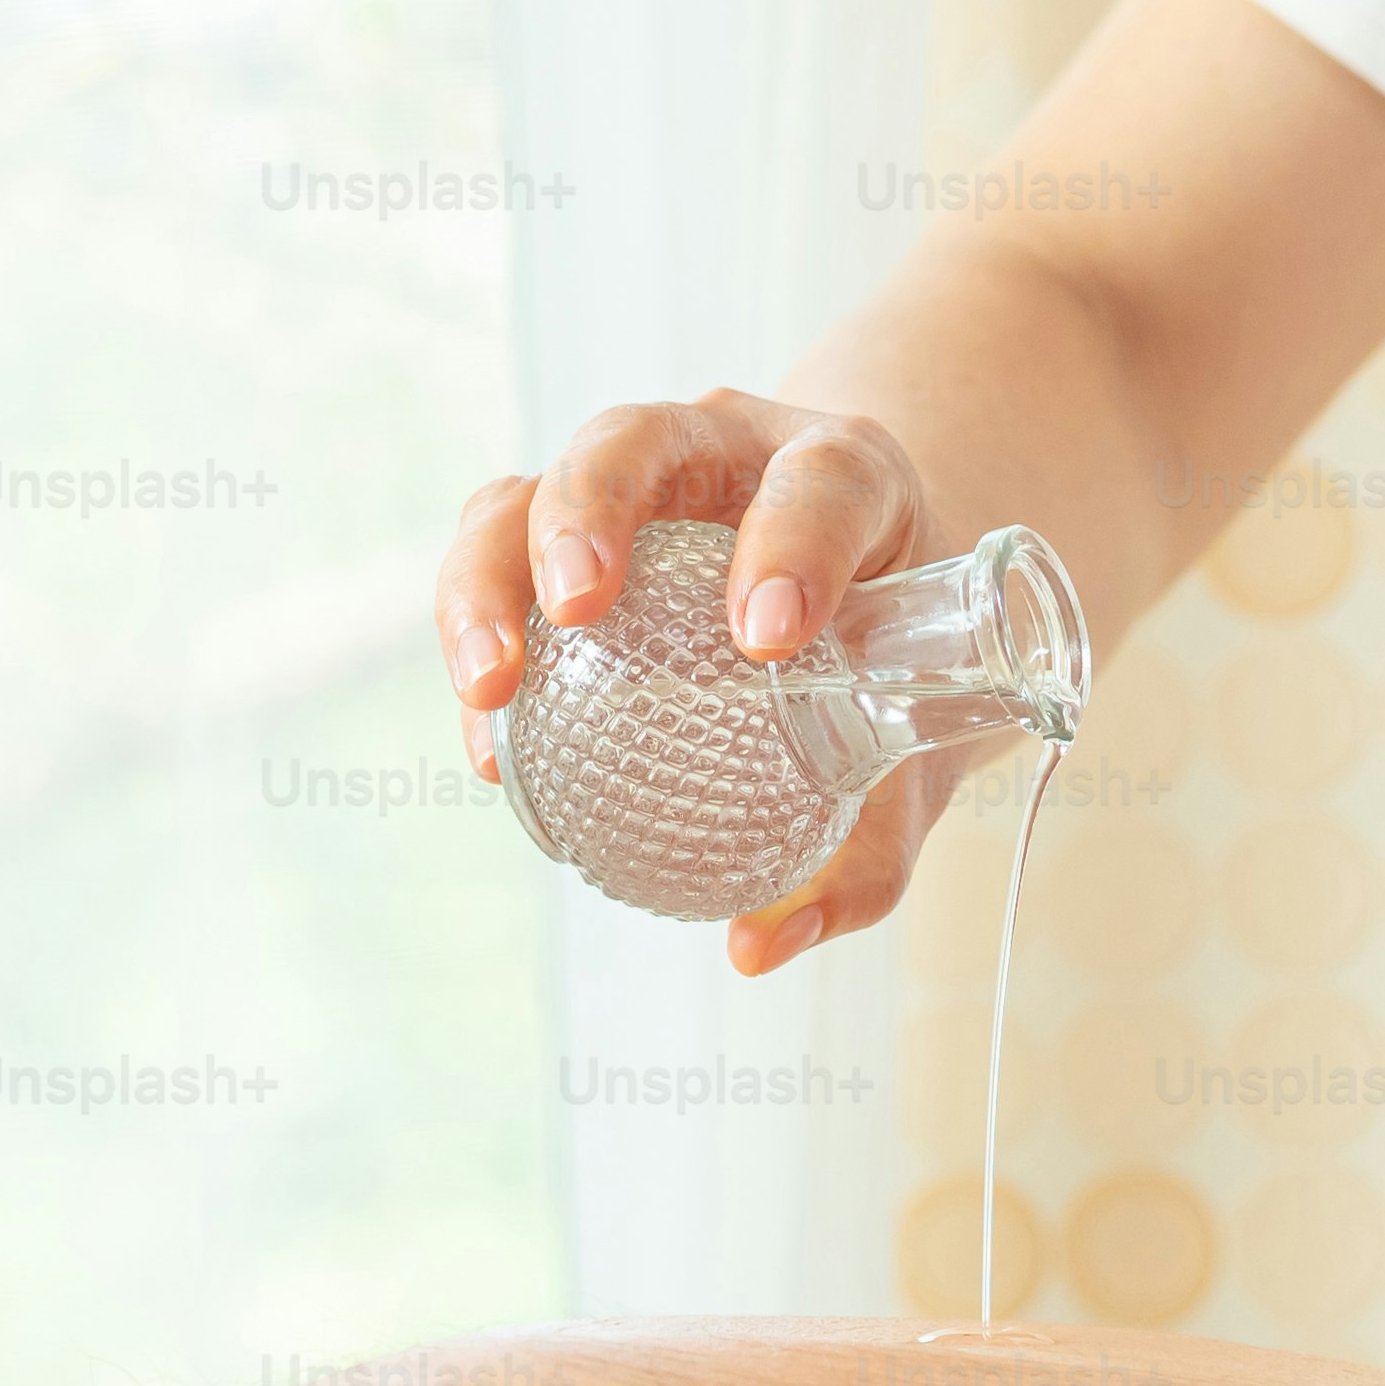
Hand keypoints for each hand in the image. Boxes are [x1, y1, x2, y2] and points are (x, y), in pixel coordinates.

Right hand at [436, 386, 954, 973]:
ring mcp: (636, 480)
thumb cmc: (892, 669)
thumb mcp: (909, 757)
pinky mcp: (564, 525)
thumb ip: (860, 859)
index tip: (767, 639)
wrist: (868, 583)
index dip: (794, 543)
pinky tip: (490, 735)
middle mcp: (731, 449)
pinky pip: (494, 551)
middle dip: (592, 512)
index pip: (824, 481)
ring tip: (490, 684)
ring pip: (533, 484)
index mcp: (849, 476)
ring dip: (494, 573)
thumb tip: (755, 947)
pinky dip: (475, 629)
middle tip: (578, 609)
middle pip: (637, 437)